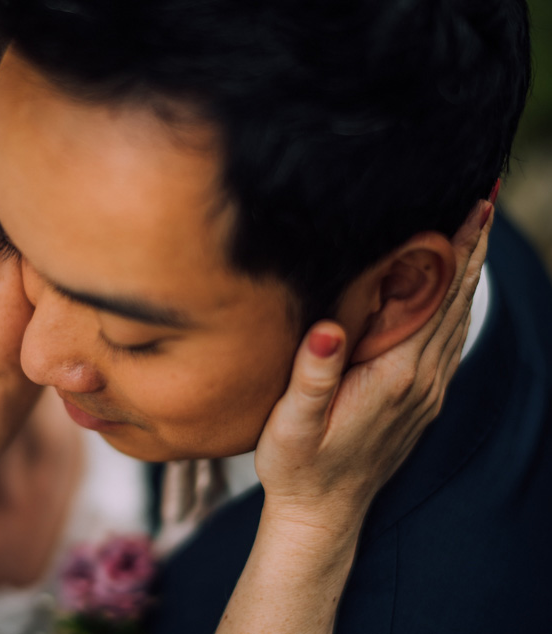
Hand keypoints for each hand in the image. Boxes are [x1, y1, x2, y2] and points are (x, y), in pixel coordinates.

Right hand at [214, 201, 492, 633]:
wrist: (322, 514)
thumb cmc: (298, 466)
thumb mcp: (292, 423)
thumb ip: (312, 376)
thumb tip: (328, 328)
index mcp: (393, 376)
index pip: (434, 299)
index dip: (455, 251)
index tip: (473, 205)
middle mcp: (421, 381)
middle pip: (456, 301)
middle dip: (472, 247)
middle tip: (486, 196)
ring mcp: (427, 392)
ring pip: (458, 319)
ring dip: (470, 272)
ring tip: (477, 229)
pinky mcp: (421, 399)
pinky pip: (449, 341)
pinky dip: (458, 305)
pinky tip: (455, 291)